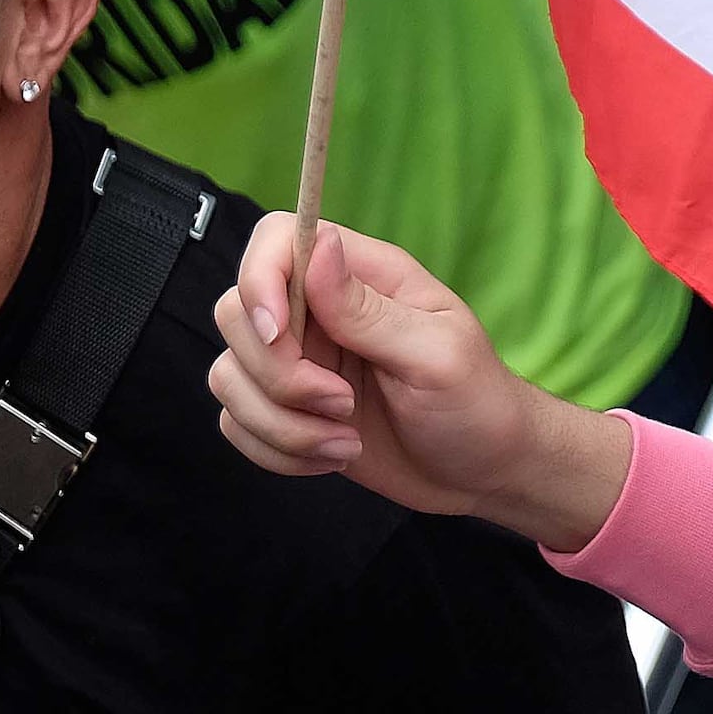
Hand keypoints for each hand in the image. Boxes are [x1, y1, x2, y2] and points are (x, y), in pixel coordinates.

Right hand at [208, 213, 636, 549]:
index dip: (258, 281)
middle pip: (236, 314)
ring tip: (345, 442)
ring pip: (230, 377)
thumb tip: (318, 248)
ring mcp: (297, 362)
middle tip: (343, 406)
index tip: (280, 336)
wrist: (482, 473)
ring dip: (281, 425)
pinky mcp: (286, 412)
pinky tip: (330, 459)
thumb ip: (368, 310)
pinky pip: (237, 424)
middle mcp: (316, 312)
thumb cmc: (476, 404)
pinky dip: (275, 452)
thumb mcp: (436, 354)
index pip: (275, 241)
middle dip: (278, 376)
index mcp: (357, 275)